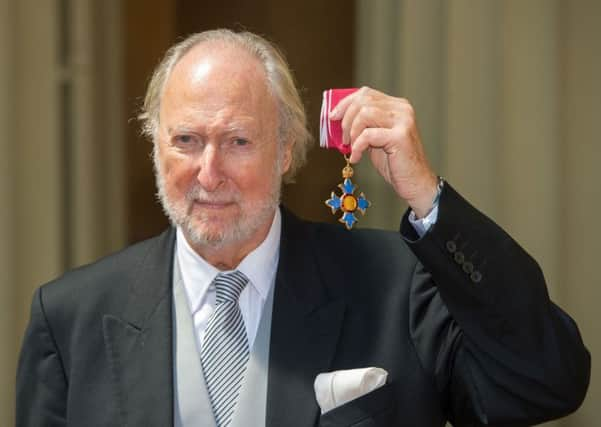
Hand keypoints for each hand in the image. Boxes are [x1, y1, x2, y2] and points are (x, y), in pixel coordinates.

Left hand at [329, 87, 437, 217]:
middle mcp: (402, 109)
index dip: (345, 103)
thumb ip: (362, 126)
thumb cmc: (394, 162)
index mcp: (397, 106)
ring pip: (365, 113)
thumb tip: (336, 119)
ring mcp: (403, 121)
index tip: (333, 117)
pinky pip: (368, 135)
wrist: (414, 182)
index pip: (366, 93)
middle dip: (346, 119)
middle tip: (343, 139)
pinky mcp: (400, 136)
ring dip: (352, 132)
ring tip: (351, 148)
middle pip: (364, 100)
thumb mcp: (374, 139)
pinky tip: (356, 158)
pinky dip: (357, 147)